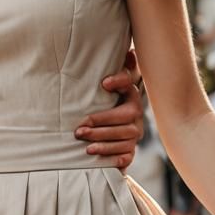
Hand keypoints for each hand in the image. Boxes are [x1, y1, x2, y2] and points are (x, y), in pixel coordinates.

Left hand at [75, 51, 144, 169]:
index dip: (119, 82)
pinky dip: (117, 158)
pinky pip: (127, 156)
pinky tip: (104, 161)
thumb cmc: (102, 100)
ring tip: (85, 147)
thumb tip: (129, 53)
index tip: (104, 83)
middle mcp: (135, 115)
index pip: (128, 85)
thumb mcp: (106, 85)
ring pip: (125, 140)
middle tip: (79, 130)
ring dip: (104, 144)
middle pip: (124, 120)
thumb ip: (115, 71)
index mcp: (129, 95)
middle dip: (101, 125)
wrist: (105, 125)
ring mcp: (134, 134)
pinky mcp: (129, 150)